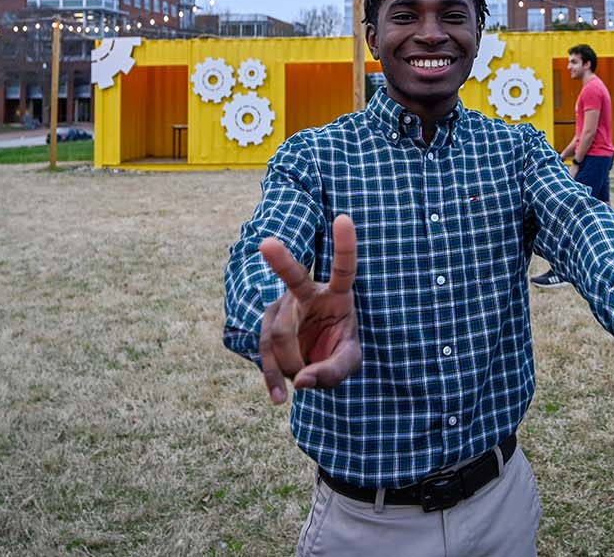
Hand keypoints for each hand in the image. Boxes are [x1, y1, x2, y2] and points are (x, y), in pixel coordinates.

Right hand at [257, 215, 361, 403]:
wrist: (315, 358)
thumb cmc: (338, 350)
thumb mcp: (349, 362)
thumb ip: (333, 371)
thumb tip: (303, 382)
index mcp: (338, 294)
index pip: (344, 268)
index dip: (345, 245)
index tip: (345, 218)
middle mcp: (308, 293)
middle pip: (294, 280)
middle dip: (281, 259)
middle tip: (266, 243)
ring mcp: (283, 306)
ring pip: (279, 331)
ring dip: (291, 364)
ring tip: (304, 381)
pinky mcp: (267, 324)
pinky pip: (265, 350)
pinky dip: (272, 376)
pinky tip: (279, 396)